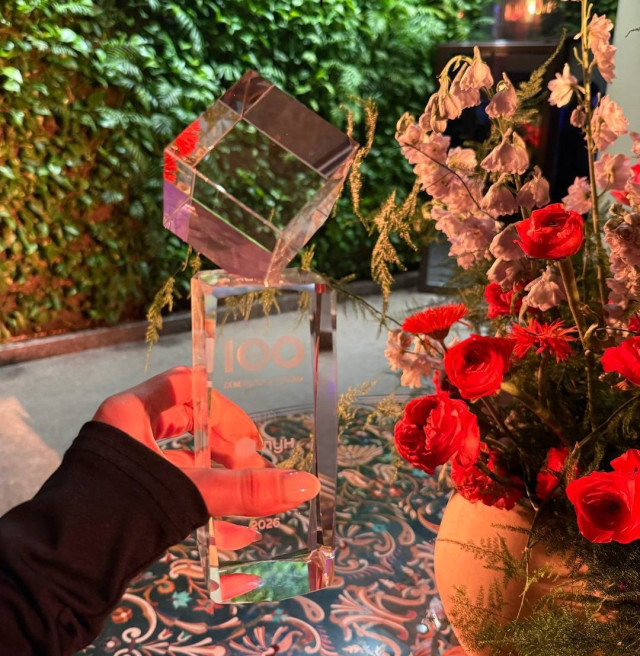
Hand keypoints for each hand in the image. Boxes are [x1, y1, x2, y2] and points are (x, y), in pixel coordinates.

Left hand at [93, 366, 318, 599]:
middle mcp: (129, 434)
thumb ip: (245, 490)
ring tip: (253, 497)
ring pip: (186, 463)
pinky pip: (177, 493)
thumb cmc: (120, 511)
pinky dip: (206, 507)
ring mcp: (129, 468)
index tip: (250, 434)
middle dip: (226, 447)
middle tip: (253, 466)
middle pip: (190, 426)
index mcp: (131, 413)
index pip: (186, 386)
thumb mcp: (189, 492)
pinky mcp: (132, 500)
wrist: (64, 571)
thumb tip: (305, 485)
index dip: (222, 406)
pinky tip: (237, 533)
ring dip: (221, 480)